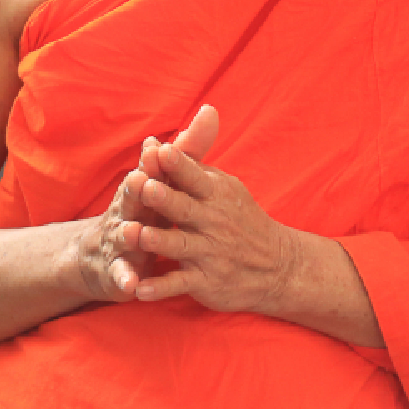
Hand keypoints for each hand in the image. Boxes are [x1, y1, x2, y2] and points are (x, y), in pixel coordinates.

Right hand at [70, 105, 220, 300]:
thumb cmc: (142, 213)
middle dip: (136, 189)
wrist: (101, 255)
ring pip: (125, 236)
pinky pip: (122, 275)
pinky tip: (131, 286)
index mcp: (144, 190)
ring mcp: (121, 241)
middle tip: (140, 179)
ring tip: (133, 232)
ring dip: (129, 234)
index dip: (152, 161)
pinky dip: (126, 279)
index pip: (150, 170)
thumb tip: (210, 112)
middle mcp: (129, 211)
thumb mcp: (165, 182)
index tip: (158, 146)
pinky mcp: (118, 271)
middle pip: (132, 197)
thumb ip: (188, 152)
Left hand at [133, 119, 306, 315]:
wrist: (278, 267)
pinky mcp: (205, 281)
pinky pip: (179, 284)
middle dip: (163, 198)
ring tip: (131, 235)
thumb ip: (197, 160)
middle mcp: (213, 222)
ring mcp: (209, 253)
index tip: (159, 150)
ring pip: (179, 244)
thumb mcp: (224, 186)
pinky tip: (138, 290)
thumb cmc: (238, 219)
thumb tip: (190, 119)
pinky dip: (159, 288)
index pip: (194, 176)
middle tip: (141, 186)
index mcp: (215, 194)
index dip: (177, 164)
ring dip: (156, 240)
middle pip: (184, 208)